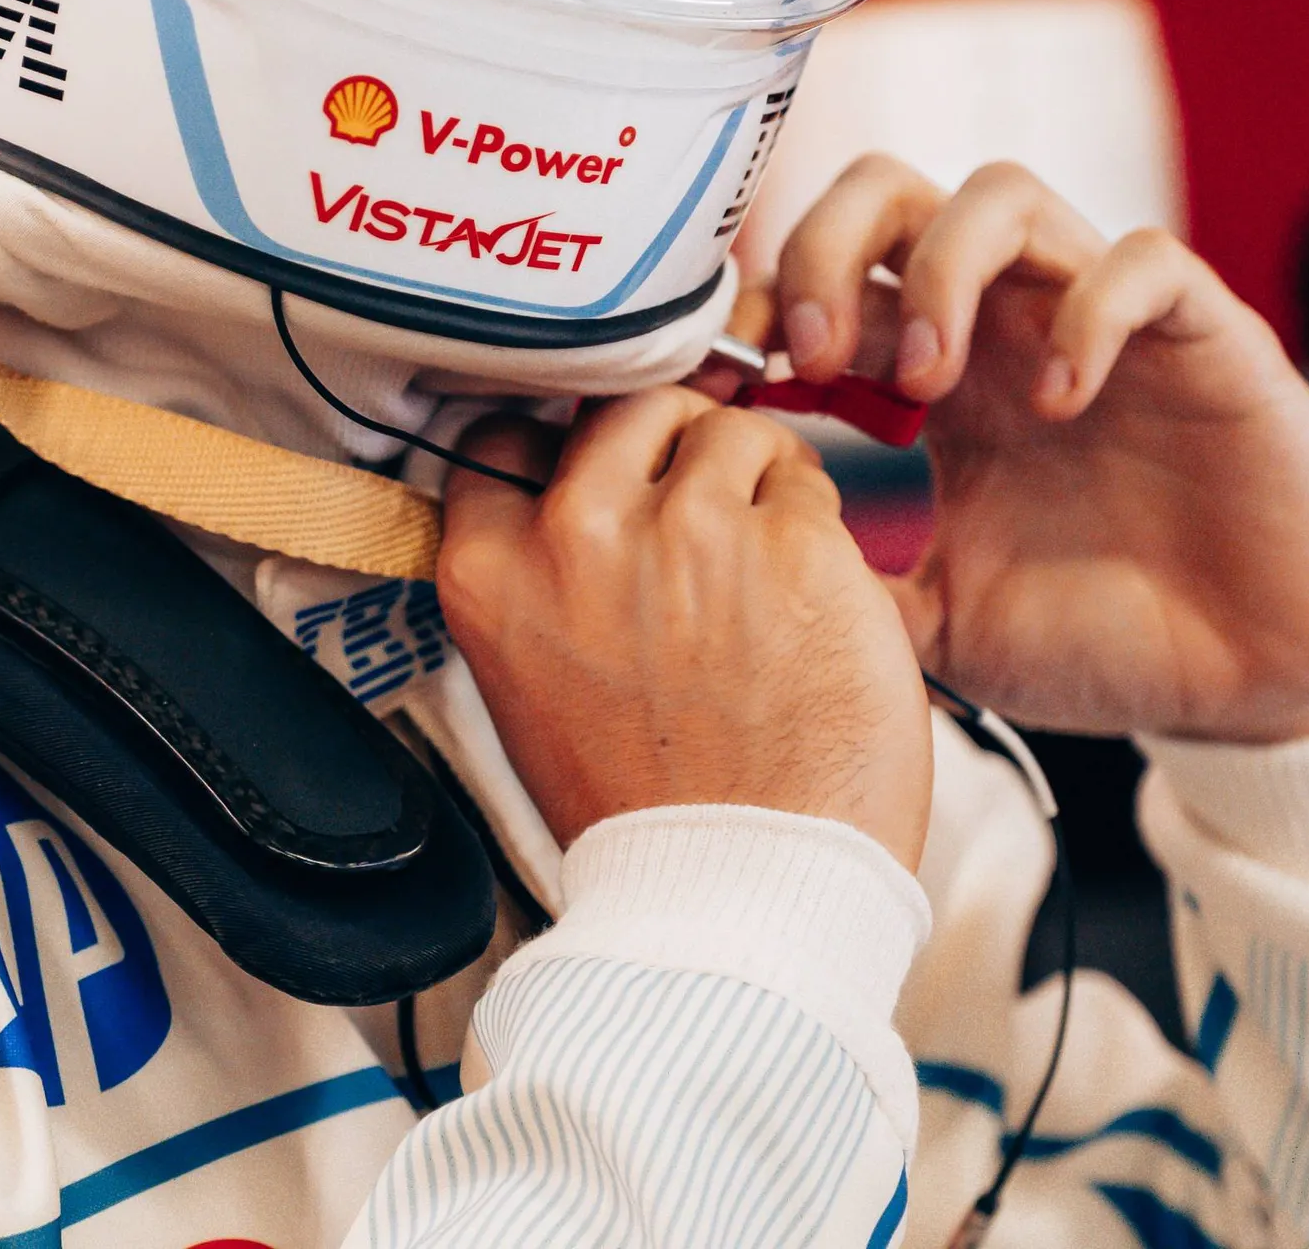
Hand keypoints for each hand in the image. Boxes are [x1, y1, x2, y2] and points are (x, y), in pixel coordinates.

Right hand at [435, 387, 933, 863]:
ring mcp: (691, 531)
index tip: (598, 464)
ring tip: (765, 563)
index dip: (560, 440)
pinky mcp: (795, 545)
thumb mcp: (528, 684)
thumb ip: (536, 573)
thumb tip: (568, 481)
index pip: (504, 431)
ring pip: (727, 429)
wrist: (743, 902)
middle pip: (627, 406)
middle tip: (705, 502)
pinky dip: (816, 524)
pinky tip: (812, 596)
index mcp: (492, 573)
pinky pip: (806, 483)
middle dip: (671, 439)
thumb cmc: (645, 811)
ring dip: (754, 476)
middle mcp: (579, 534)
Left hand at [774, 157, 1308, 744]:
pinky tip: (1061, 404)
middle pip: (888, 193)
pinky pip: (1141, 261)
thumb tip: (739, 577)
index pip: (824, 280)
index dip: (760, 307)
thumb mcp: (948, 630)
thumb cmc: (1116, 642)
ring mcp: (1100, 322)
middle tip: (815, 356)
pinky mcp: (1204, 338)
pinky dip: (1086, 313)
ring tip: (927, 380)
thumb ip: (853, 592)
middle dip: (825, 249)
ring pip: (1000, 192)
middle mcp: (1008, 329)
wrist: (1267, 686)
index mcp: (939, 382)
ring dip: (939, 270)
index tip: (724, 384)